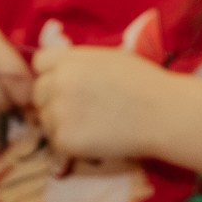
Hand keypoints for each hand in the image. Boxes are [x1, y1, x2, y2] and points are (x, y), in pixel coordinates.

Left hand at [31, 44, 182, 160]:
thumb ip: (79, 63)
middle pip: (38, 92)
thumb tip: (60, 73)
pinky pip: (56, 141)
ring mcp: (59, 112)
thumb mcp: (107, 58)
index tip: (67, 84)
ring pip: (45, 119)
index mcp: (69, 59)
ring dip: (60, 123)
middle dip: (53, 100)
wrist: (163, 114)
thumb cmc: (144, 83)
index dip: (52, 74)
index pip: (39, 64)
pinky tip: (94, 138)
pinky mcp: (65, 140)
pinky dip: (71, 143)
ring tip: (91, 125)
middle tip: (80, 109)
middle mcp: (58, 83)